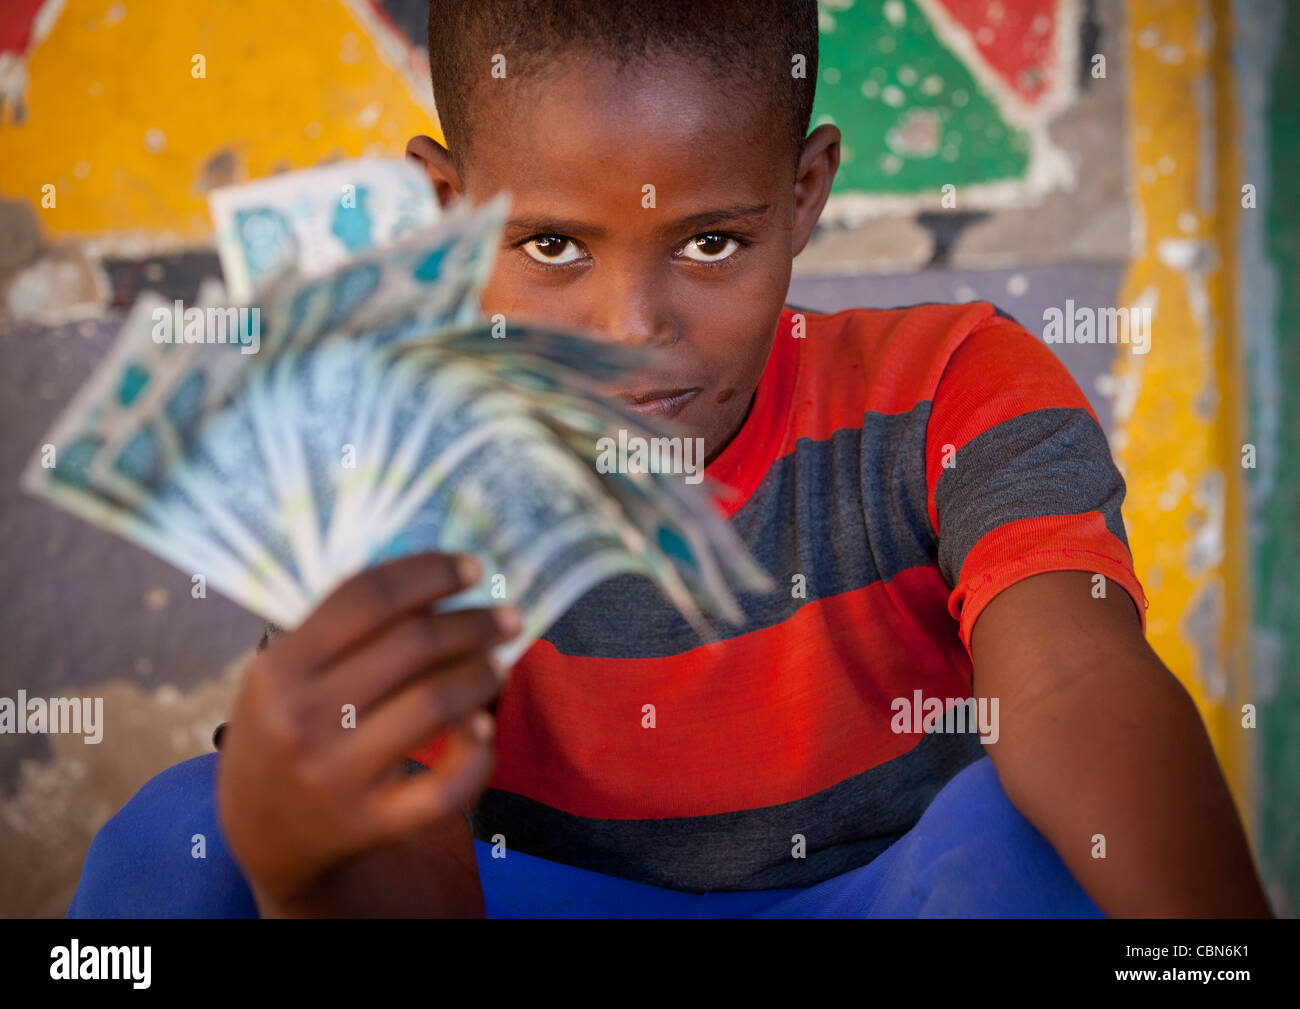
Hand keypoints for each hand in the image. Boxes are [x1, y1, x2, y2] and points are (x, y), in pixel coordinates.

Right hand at [215, 553, 520, 910]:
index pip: (368, 598)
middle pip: (413, 645)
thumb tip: (435, 583)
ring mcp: (337, 775)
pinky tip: (486, 732)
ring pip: (435, 705)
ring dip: (481, 676)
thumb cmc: (284, 731)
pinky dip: (478, 755)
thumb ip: (343, 630)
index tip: (473, 568)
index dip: (430, 574)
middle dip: (474, 623)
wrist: (261, 834)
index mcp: (280, 669)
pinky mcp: (371, 823)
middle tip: (508, 618)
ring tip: (499, 665)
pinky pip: (446, 787)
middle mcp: (303, 718)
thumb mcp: (286, 675)